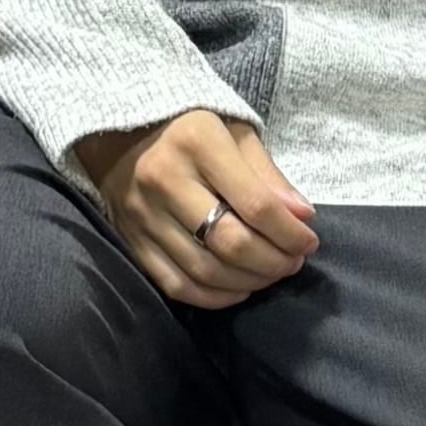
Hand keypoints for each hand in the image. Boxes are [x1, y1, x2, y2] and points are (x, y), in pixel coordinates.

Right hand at [74, 110, 319, 308]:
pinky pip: (176, 285)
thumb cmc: (188, 128)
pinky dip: (213, 296)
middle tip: (293, 262)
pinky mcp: (130, 241)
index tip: (309, 241)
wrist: (116, 130)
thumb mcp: (233, 132)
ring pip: (205, 270)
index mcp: (197, 143)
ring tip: (270, 274)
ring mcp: (142, 215)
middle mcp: (164, 180)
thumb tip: (302, 217)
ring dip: (249, 281)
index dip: (290, 232)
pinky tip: (238, 288)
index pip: (255, 204)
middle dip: (273, 261)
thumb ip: (268, 175)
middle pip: (230, 243)